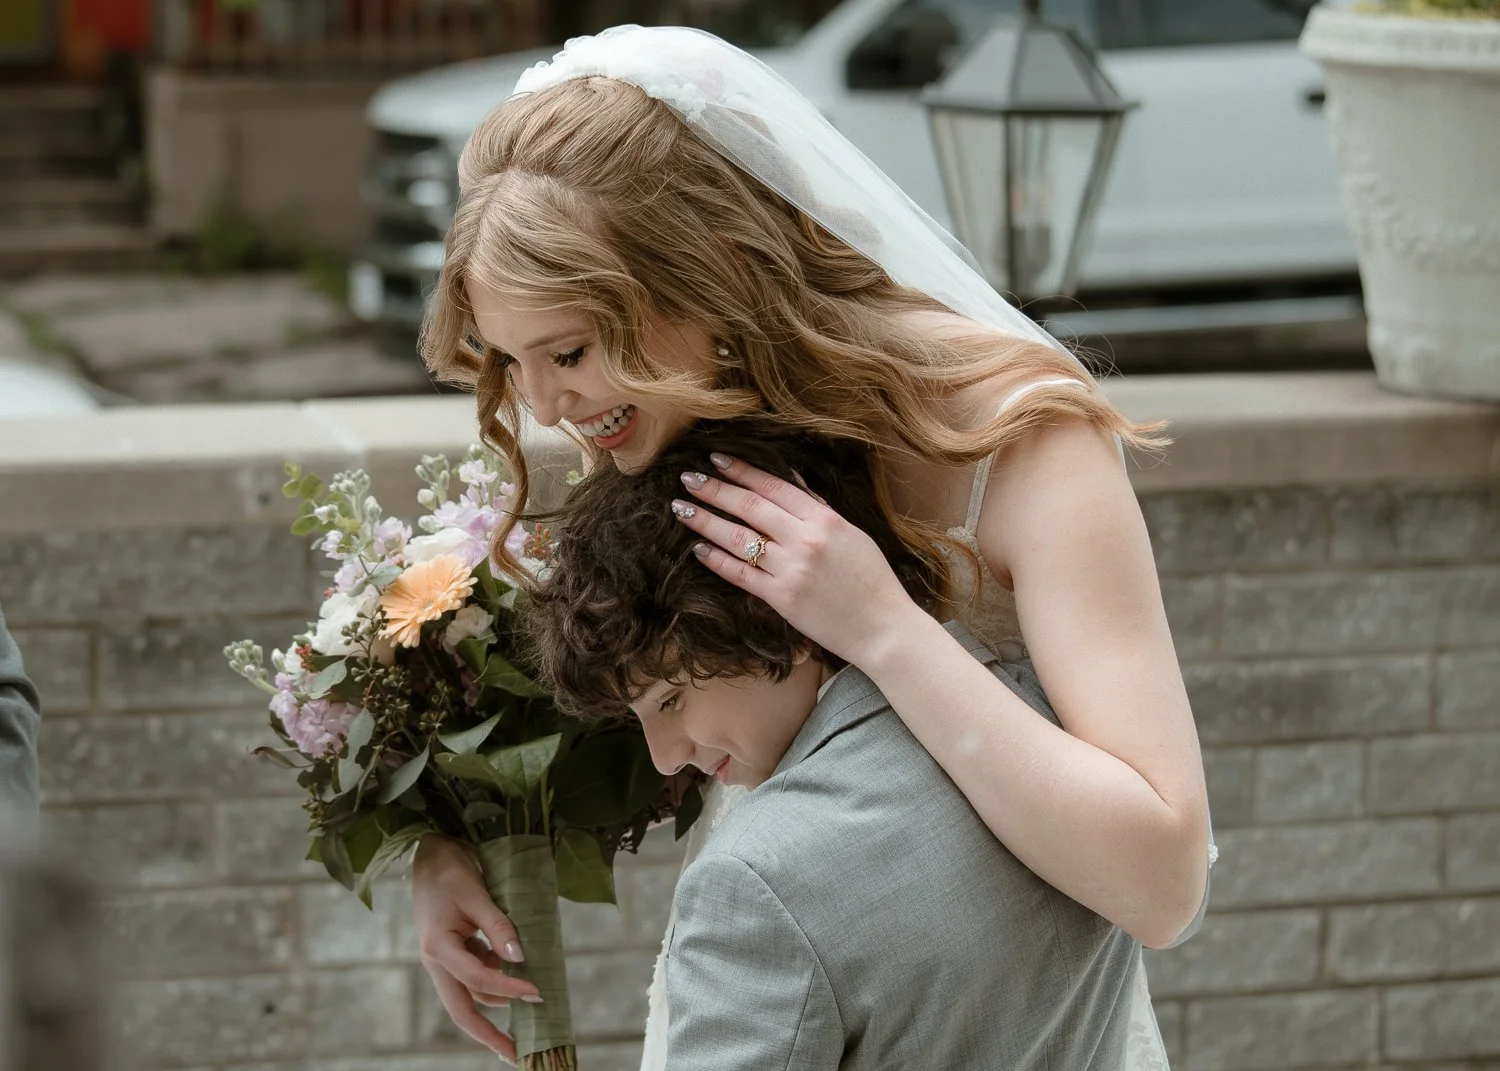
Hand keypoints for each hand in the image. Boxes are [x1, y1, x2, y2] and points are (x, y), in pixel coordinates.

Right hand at [411, 834, 541, 1060]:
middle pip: (461, 1010)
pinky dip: (496, 978)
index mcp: (438, 948)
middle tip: (517, 1055)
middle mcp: (437, 961)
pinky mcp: (452, 952)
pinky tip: (516, 968)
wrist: (431, 853)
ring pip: (472, 993)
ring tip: (532, 998)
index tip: (537, 993)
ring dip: (499, 998)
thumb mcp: (476, 893)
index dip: (509, 988)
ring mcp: (444, 959)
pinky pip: (475, 975)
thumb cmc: (450, 871)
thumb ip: (497, 925)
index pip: (477, 980)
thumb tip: (518, 956)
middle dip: (489, 1036)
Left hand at [672, 453, 922, 666]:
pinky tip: (697, 549)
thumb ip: (819, 510)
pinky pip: (740, 574)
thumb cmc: (872, 580)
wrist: (883, 628)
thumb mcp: (853, 534)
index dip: (742, 470)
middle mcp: (805, 540)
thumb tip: (791, 484)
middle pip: (749, 506)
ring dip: (705, 521)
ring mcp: (792, 570)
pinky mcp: (782, 599)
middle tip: (688, 478)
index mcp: (825, 519)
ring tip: (682, 509)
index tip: (716, 459)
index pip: (773, 486)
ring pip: (738, 538)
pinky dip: (716, 560)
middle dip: (714, 489)